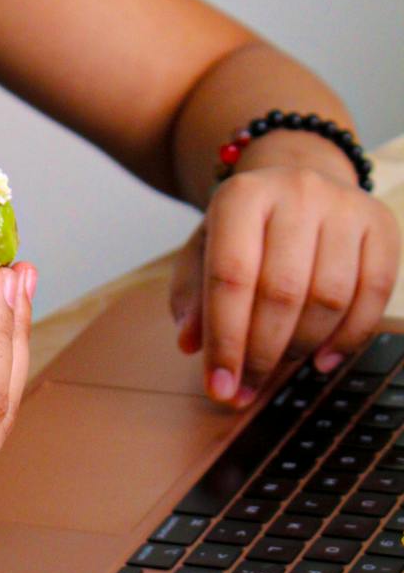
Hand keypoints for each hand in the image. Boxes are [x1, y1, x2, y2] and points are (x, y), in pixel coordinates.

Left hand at [170, 163, 399, 406]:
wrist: (296, 182)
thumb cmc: (245, 230)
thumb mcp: (204, 252)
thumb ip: (192, 297)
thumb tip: (191, 344)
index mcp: (241, 196)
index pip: (231, 278)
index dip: (225, 341)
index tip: (219, 388)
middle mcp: (296, 192)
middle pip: (282, 292)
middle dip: (262, 355)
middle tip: (247, 390)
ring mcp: (344, 205)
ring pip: (329, 297)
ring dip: (301, 348)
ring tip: (279, 368)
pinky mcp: (381, 224)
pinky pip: (374, 292)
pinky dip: (349, 337)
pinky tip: (322, 360)